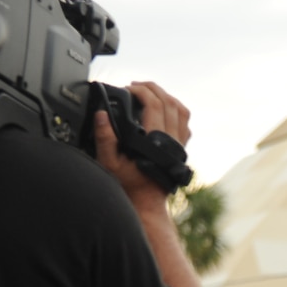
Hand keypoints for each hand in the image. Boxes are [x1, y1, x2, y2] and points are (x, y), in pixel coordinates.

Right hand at [93, 81, 189, 205]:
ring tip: (149, 92)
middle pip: (169, 102)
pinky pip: (185, 122)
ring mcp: (179, 143)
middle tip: (135, 85)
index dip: (141, 91)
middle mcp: (171, 140)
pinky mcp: (181, 148)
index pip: (154, 104)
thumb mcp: (109, 162)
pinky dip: (176, 109)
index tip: (127, 88)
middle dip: (152, 88)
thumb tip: (101, 114)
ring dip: (166, 96)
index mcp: (155, 140)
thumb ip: (105, 137)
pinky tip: (164, 107)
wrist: (147, 201)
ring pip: (181, 110)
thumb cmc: (129, 183)